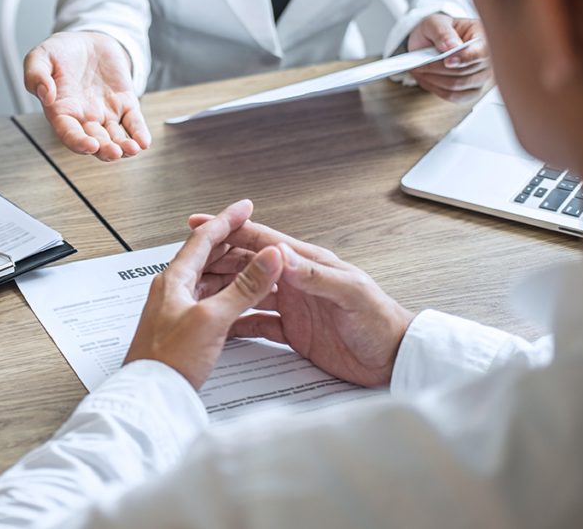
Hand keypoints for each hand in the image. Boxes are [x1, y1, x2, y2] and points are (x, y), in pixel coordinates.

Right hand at [24, 32, 150, 160]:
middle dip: (105, 150)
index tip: (90, 145)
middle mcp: (84, 118)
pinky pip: (133, 122)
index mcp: (62, 112)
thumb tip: (46, 94)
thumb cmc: (60, 52)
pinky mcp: (124, 104)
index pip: (68, 134)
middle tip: (114, 152)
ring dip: (124, 148)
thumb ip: (36, 75)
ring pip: (115, 138)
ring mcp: (106, 114)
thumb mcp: (40, 57)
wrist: (87, 40)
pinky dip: (139, 132)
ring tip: (132, 149)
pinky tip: (144, 141)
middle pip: (95, 142)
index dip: (78, 142)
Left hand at [123, 200, 283, 388]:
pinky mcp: (185, 327)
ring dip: (236, 270)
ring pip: (211, 279)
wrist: (150, 396)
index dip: (227, 220)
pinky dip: (231, 294)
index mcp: (174, 279)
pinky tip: (245, 299)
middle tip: (261, 240)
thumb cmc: (168, 361)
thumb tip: (269, 258)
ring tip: (260, 268)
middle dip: (236, 245)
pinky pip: (211, 300)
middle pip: (208, 256)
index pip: (204, 239)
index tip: (245, 207)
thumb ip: (244, 287)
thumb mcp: (213, 319)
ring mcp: (179, 308)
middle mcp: (174, 289)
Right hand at [188, 214, 415, 387]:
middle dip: (216, 260)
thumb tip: (282, 255)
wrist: (395, 359)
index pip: (263, 241)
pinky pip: (257, 323)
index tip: (204, 223)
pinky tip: (221, 324)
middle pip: (248, 264)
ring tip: (196, 290)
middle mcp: (298, 282)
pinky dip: (237, 322)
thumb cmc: (382, 323)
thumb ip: (316, 275)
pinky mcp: (293, 332)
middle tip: (188, 262)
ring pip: (248, 292)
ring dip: (223, 289)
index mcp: (310, 264)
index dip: (232, 230)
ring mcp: (294, 306)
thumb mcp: (350, 294)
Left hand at [407, 14, 492, 102]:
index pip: (481, 52)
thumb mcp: (434, 23)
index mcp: (483, 36)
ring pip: (457, 85)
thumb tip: (452, 46)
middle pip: (465, 71)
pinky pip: (455, 96)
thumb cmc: (436, 31)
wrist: (430, 43)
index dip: (464, 58)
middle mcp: (488, 58)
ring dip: (433, 79)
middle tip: (417, 64)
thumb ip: (442, 32)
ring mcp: (482, 76)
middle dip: (436, 68)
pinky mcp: (472, 90)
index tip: (446, 61)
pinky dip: (436, 89)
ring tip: (418, 70)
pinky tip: (426, 79)